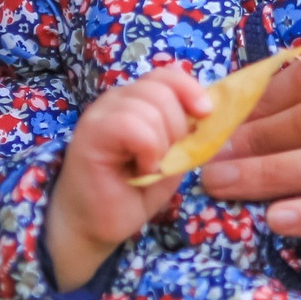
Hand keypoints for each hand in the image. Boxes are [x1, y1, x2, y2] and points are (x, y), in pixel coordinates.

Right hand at [45, 65, 209, 287]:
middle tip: (164, 160)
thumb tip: (209, 111)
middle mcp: (117, 99)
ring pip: (150, 107)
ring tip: (148, 168)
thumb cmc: (133, 192)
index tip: (205, 114)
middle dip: (177, 128)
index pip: (167, 74)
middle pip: (162, 89)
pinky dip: (148, 151)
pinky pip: (133, 126)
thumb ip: (187, 131)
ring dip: (161, 145)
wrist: (97, 225)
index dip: (190, 89)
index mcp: (136, 100)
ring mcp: (101, 113)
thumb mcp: (172, 157)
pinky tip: (141, 170)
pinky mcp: (91, 132)